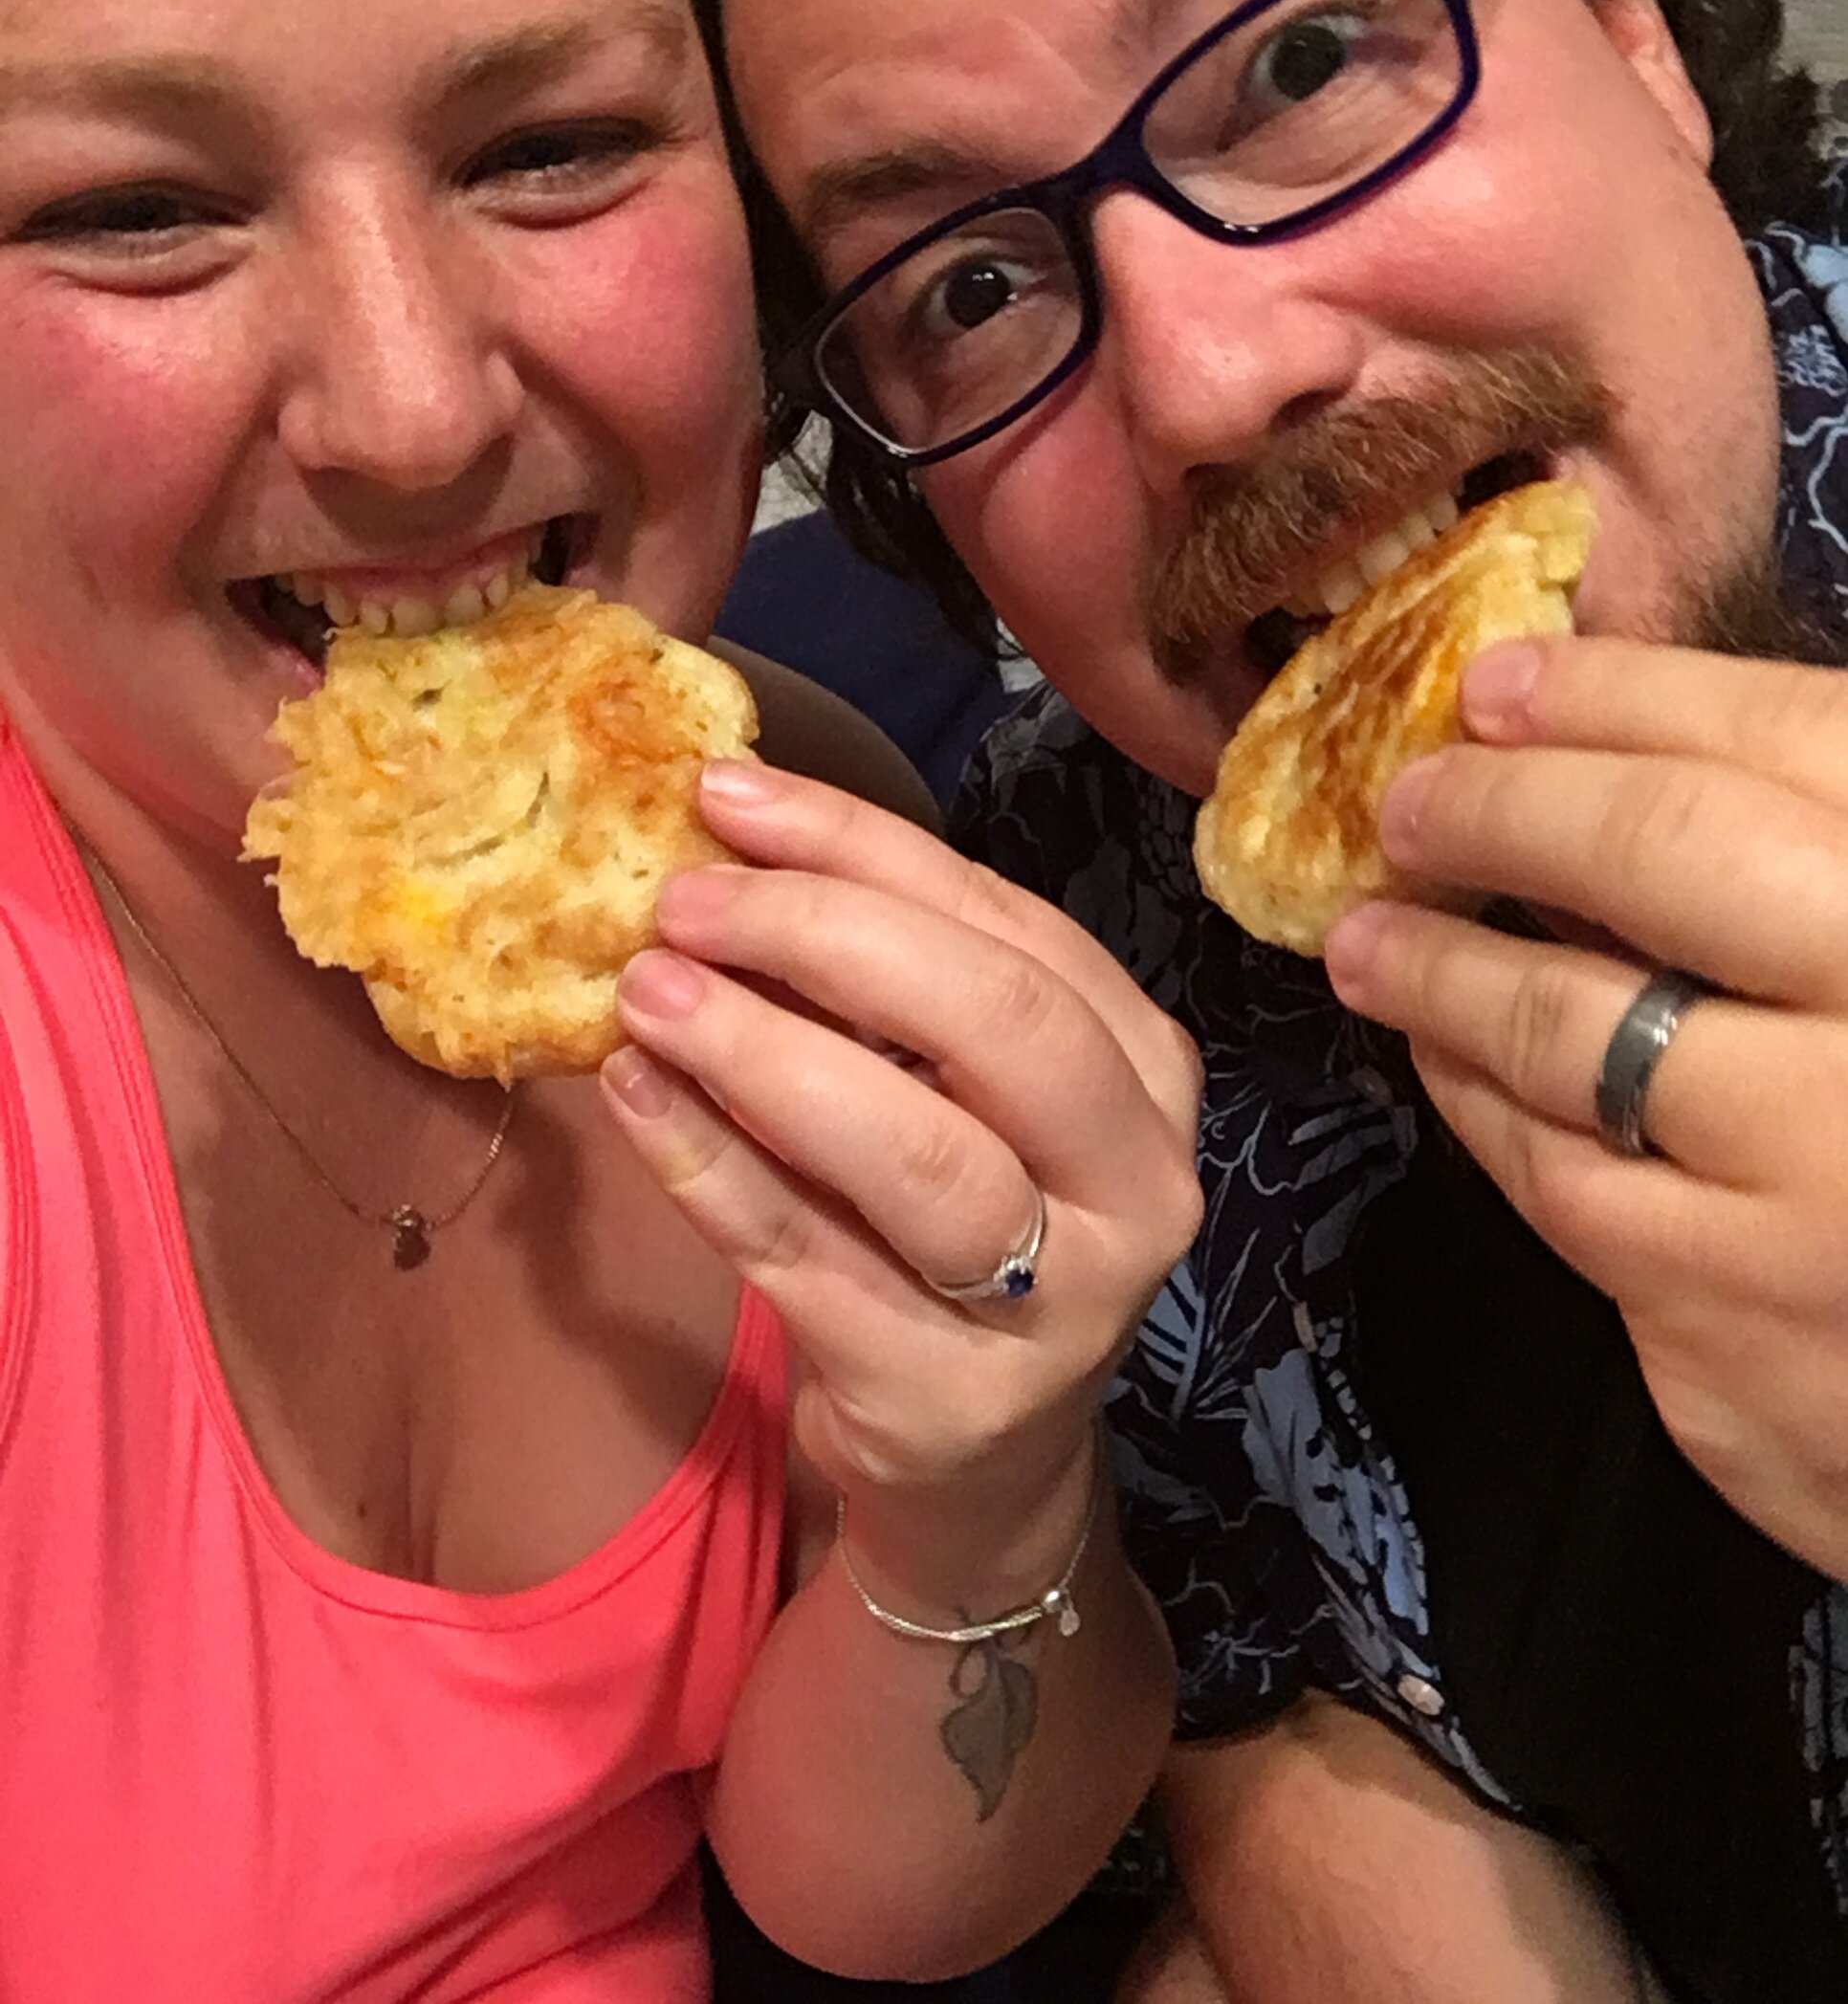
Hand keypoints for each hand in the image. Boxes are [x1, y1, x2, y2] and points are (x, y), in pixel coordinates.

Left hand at [599, 758, 1202, 1595]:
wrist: (978, 1459)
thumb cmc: (956, 1228)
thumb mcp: (960, 1093)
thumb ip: (884, 983)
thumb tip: (723, 840)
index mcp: (1144, 1071)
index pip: (1009, 924)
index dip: (863, 847)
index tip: (727, 795)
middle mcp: (1137, 1184)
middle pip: (998, 1024)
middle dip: (827, 936)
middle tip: (682, 901)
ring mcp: (1056, 1307)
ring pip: (917, 1152)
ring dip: (765, 1054)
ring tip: (645, 992)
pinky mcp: (947, 1399)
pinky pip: (810, 1261)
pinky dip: (709, 1167)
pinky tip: (632, 1095)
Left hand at [1324, 635, 1847, 1581]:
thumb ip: (1826, 863)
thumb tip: (1638, 742)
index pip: (1788, 739)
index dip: (1623, 693)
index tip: (1503, 682)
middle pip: (1665, 849)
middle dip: (1508, 805)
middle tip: (1410, 800)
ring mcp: (1817, 1174)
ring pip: (1572, 1023)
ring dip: (1445, 962)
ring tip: (1370, 934)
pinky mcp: (1730, 1315)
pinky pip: (1555, 1173)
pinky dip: (1481, 1100)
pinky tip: (1447, 1061)